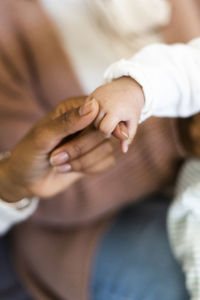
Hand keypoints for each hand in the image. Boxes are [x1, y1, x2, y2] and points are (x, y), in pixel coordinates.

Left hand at [0, 98, 114, 202]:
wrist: (26, 180)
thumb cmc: (29, 153)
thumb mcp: (44, 136)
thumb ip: (68, 121)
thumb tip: (93, 105)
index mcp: (74, 108)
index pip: (101, 109)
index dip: (104, 123)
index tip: (105, 136)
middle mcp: (87, 121)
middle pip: (106, 130)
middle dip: (81, 148)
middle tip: (55, 157)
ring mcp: (93, 140)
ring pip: (109, 148)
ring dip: (83, 161)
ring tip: (57, 164)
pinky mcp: (96, 156)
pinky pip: (108, 161)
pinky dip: (89, 169)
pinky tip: (68, 169)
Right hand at [89, 76, 144, 152]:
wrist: (128, 87)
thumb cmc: (131, 107)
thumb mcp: (133, 122)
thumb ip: (128, 137)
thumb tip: (124, 151)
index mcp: (114, 109)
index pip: (104, 130)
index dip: (108, 132)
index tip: (113, 129)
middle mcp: (102, 103)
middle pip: (95, 126)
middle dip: (102, 127)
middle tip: (111, 121)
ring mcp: (94, 98)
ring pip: (89, 120)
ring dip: (96, 122)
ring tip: (106, 117)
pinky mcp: (89, 96)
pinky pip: (85, 112)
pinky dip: (91, 115)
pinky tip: (100, 112)